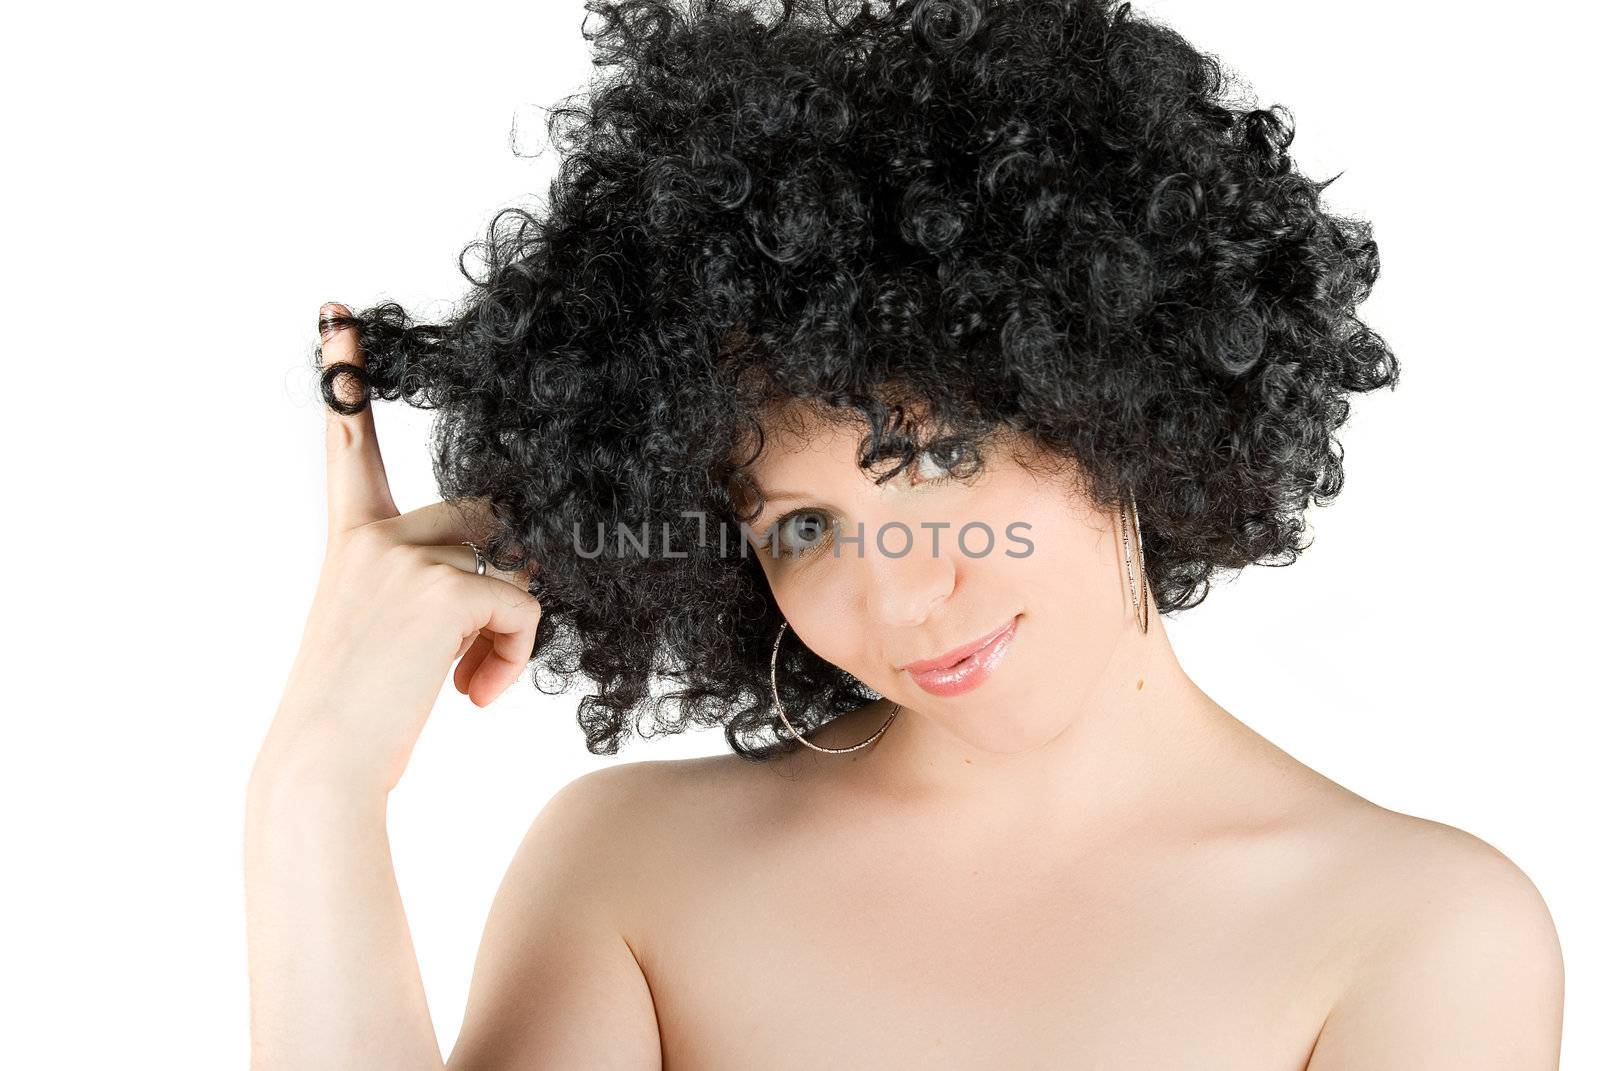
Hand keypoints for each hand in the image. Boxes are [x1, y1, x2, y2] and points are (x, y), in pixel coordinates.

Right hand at [251, 303, 542, 800]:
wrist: (321, 772)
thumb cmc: (360, 715)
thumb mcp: (394, 633)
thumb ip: (442, 584)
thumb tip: (527, 568)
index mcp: (352, 540)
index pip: (352, 445)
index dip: (345, 376)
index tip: (338, 313)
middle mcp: (372, 535)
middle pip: (487, 518)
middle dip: (507, 579)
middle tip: (478, 659)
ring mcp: (402, 557)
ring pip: (514, 564)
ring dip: (512, 629)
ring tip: (472, 683)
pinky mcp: (439, 590)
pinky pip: (524, 602)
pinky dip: (518, 651)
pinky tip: (475, 695)